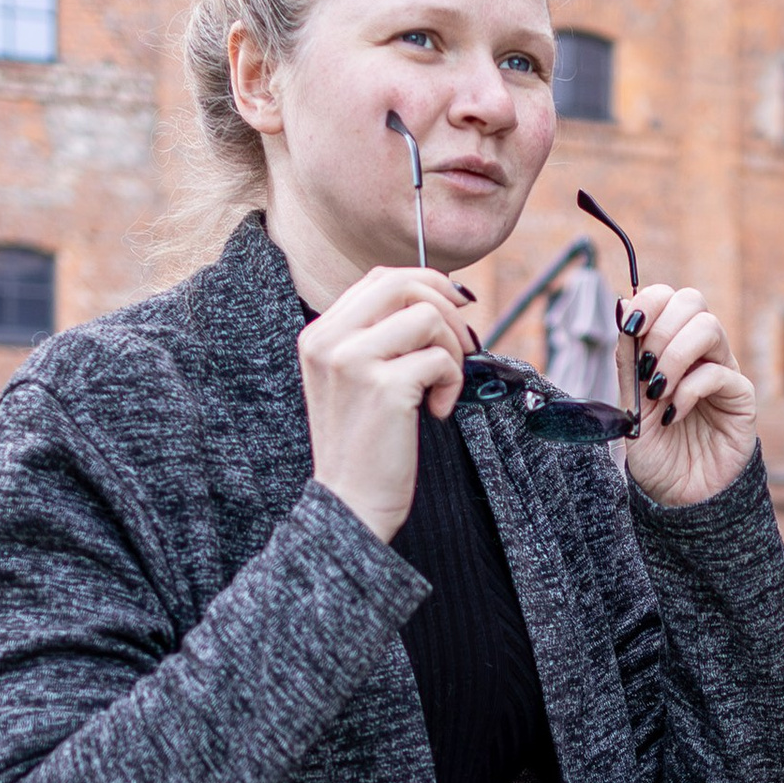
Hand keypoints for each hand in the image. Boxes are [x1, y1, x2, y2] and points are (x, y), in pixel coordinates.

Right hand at [297, 266, 473, 542]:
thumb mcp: (357, 379)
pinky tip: (437, 412)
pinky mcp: (383, 387)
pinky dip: (452, 383)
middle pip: (404, 284)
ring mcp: (352, 360)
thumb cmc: (364, 446)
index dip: (427, 284)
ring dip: (452, 350)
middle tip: (463, 346)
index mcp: (320, 334)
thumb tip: (441, 298)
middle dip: (447, 308)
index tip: (456, 309)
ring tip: (443, 386)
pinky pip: (440, 359)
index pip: (381, 279)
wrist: (350, 503)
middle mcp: (329, 340)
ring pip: (427, 316)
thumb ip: (381, 337)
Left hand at [618, 284, 757, 508]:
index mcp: (673, 347)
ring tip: (658, 389)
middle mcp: (701, 354)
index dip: (649, 300)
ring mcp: (723, 372)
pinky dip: (688, 389)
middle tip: (644, 367)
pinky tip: (674, 413)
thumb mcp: (630, 404)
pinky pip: (718, 373)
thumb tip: (623, 309)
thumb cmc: (656, 452)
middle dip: (660, 327)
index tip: (629, 325)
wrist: (677, 496)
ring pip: (708, 327)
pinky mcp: (740, 399)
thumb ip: (628, 362)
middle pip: (692, 301)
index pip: (669, 298)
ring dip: (674, 353)